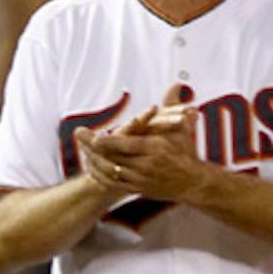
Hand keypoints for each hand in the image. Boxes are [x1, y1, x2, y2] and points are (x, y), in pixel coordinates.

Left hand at [78, 89, 203, 202]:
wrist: (193, 182)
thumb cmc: (186, 152)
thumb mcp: (182, 127)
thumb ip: (174, 106)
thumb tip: (175, 85)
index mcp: (156, 149)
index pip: (127, 145)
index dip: (108, 142)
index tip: (94, 136)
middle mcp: (146, 166)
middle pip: (114, 158)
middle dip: (93, 148)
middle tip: (79, 136)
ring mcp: (140, 179)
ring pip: (110, 172)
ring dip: (93, 161)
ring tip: (82, 150)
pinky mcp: (136, 189)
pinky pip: (112, 184)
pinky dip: (100, 175)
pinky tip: (92, 167)